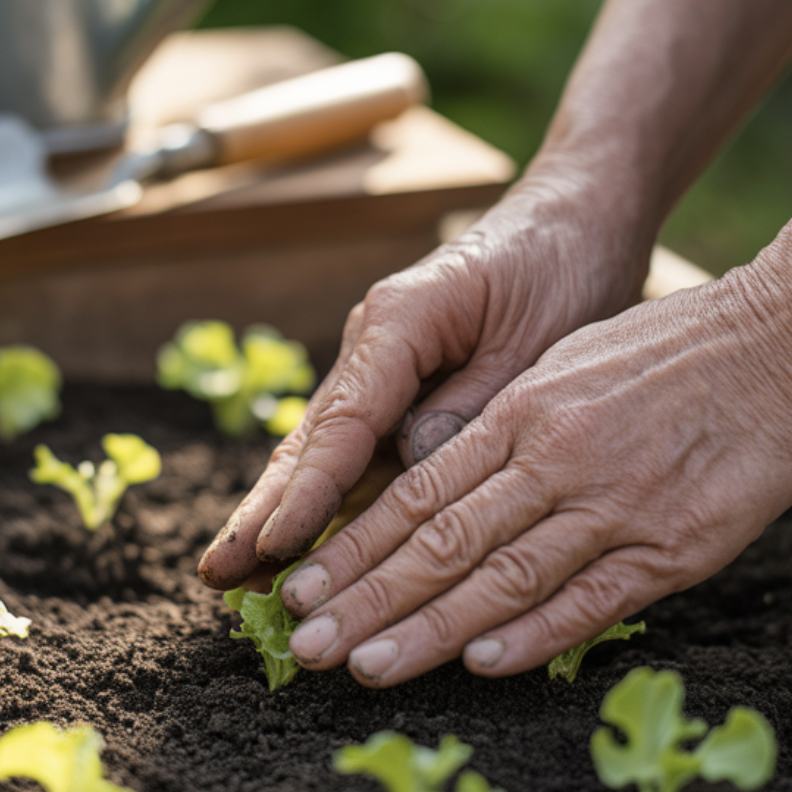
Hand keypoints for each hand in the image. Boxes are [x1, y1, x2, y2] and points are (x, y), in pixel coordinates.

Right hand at [197, 170, 654, 589]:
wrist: (575, 220)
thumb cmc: (561, 269)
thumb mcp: (535, 343)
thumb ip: (472, 409)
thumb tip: (415, 476)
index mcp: (399, 320)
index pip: (344, 421)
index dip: (309, 491)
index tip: (276, 545)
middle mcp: (372, 345)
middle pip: (309, 439)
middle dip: (262, 510)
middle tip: (216, 572)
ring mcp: (378, 368)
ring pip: (320, 451)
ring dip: (278, 511)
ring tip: (231, 572)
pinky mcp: (398, 388)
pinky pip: (355, 451)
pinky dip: (324, 497)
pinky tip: (292, 545)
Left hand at [273, 269, 791, 686]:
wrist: (786, 338)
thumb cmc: (671, 351)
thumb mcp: (566, 366)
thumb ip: (502, 429)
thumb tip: (433, 478)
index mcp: (521, 413)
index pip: (418, 494)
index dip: (356, 546)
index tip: (302, 587)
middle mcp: (554, 457)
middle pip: (441, 541)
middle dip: (366, 599)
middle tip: (306, 645)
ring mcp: (614, 503)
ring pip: (502, 576)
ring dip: (428, 628)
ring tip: (365, 666)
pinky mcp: (674, 544)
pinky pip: (592, 598)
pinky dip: (534, 634)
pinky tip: (481, 664)